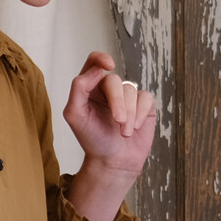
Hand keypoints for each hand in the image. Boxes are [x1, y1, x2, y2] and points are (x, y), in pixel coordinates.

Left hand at [63, 52, 157, 174]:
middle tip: (118, 121)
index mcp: (90, 87)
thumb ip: (78, 88)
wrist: (113, 162)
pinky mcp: (144, 104)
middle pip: (115, 81)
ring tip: (124, 133)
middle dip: (117, 101)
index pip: (94, 62)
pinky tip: (135, 127)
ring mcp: (127, 95)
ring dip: (129, 114)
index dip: (101, 58)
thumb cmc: (92, 139)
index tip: (109, 65)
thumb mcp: (75, 115)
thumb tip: (96, 70)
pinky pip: (146, 98)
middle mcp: (109, 88)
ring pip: (131, 90)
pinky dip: (141, 113)